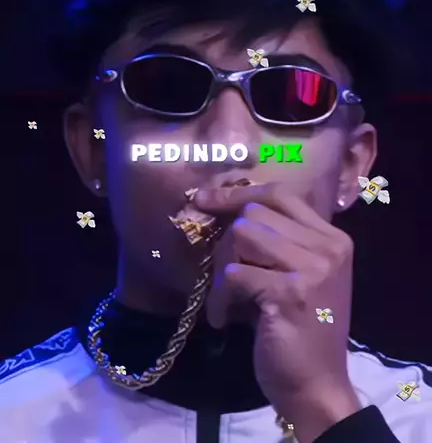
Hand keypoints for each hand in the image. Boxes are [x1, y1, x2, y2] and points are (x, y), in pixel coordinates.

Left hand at [195, 182, 360, 442]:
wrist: (316, 386)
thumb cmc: (303, 330)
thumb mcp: (300, 276)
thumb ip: (278, 241)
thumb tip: (226, 209)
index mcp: (332, 238)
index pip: (280, 194)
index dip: (239, 193)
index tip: (206, 199)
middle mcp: (327, 247)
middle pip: (254, 212)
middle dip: (227, 242)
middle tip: (225, 275)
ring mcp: (312, 268)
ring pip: (242, 235)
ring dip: (223, 267)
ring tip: (226, 297)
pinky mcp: (289, 293)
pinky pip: (234, 274)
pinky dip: (220, 297)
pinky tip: (224, 319)